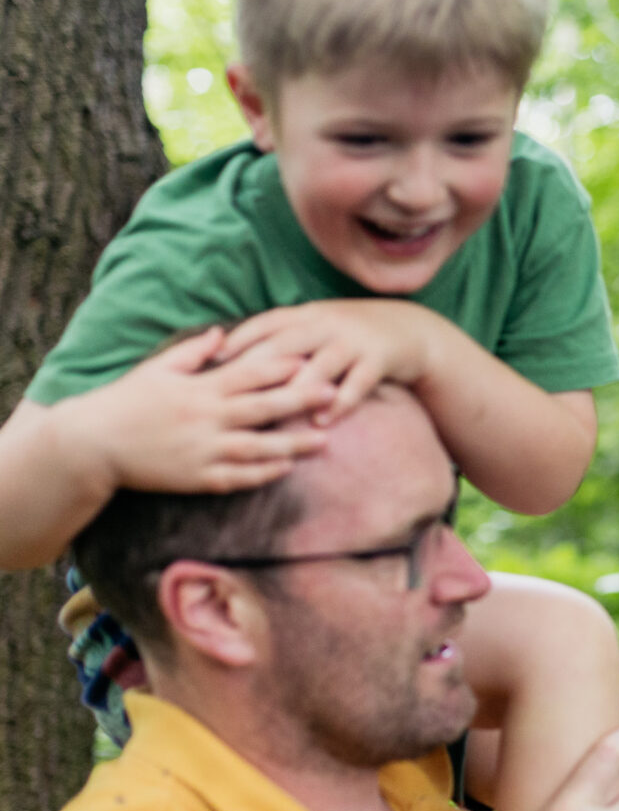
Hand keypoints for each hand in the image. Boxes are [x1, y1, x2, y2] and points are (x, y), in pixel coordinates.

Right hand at [70, 327, 334, 492]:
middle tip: (334, 394)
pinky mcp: (197, 478)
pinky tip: (287, 469)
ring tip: (324, 442)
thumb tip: (222, 332)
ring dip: (294, 445)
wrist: (92, 445)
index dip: (283, 367)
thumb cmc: (125, 402)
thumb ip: (193, 352)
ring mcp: (204, 450)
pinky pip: (239, 477)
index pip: (250, 374)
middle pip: (264, 408)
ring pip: (259, 448)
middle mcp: (207, 419)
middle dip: (301, 401)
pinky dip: (264, 474)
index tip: (312, 359)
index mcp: (200, 389)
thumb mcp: (157, 368)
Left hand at [217, 300, 438, 425]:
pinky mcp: (379, 359)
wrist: (409, 329)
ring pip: (321, 365)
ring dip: (299, 389)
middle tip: (232, 395)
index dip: (238, 340)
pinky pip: (357, 383)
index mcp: (307, 315)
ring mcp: (354, 341)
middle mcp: (327, 324)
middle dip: (258, 368)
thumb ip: (282, 335)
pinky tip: (323, 421)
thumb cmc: (351, 334)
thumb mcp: (317, 324)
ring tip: (278, 414)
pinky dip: (339, 403)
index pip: (266, 324)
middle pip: (287, 345)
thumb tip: (227, 352)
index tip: (211, 362)